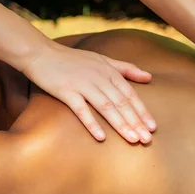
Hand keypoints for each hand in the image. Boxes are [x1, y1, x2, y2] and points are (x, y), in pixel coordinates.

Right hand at [23, 41, 156, 143]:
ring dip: (120, 124)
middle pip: (121, 102)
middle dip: (136, 122)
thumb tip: (149, 77)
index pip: (130, 94)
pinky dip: (92, 123)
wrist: (41, 53)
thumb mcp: (102, 59)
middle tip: (147, 139)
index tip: (153, 127)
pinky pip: (81, 109)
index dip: (142, 111)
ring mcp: (82, 85)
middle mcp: (99, 78)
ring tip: (132, 139)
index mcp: (109, 71)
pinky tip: (101, 137)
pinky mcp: (66, 91)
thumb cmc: (73, 59)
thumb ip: (126, 69)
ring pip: (106, 107)